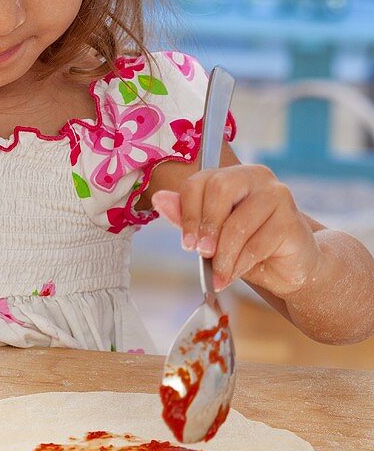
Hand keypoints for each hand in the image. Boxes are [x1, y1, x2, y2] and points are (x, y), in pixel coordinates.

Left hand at [151, 164, 321, 297]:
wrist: (290, 268)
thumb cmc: (248, 248)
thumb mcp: (213, 234)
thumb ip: (188, 216)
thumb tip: (159, 199)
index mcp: (233, 175)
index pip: (200, 181)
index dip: (187, 212)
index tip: (187, 242)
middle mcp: (257, 177)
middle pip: (220, 189)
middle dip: (205, 226)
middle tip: (201, 253)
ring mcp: (277, 196)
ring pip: (237, 224)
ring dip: (222, 256)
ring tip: (218, 274)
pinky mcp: (291, 221)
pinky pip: (255, 245)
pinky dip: (239, 266)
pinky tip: (232, 275)